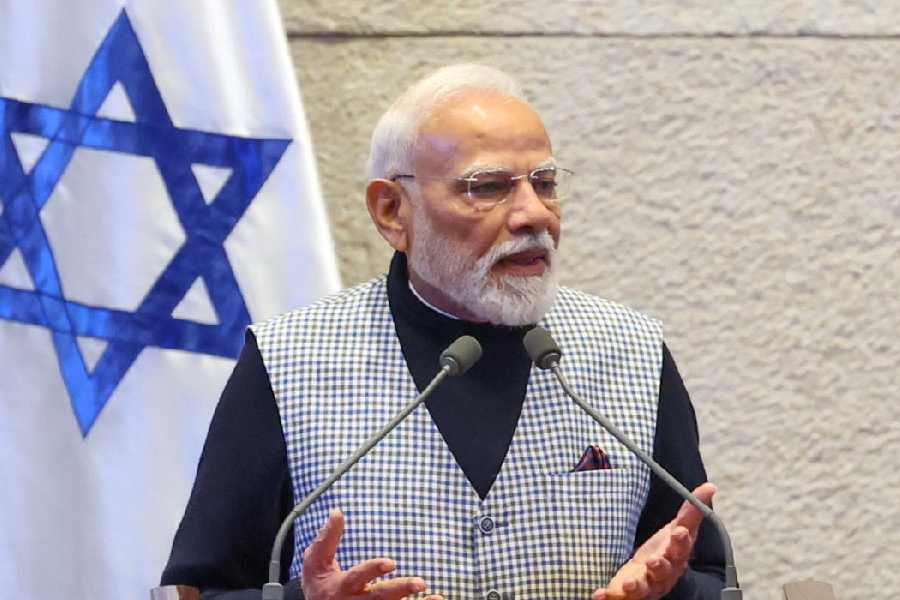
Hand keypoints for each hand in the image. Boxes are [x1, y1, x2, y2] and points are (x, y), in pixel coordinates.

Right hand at [301, 509, 442, 599]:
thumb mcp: (315, 562)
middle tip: (420, 583)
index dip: (374, 570)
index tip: (392, 562)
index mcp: (341, 587)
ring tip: (435, 598)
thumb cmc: (318, 585)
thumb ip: (327, 538)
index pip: (358, 577)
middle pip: (379, 598)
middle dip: (399, 590)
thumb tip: (337, 512)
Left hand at [592, 483, 715, 599]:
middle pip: (663, 572)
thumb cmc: (667, 549)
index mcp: (676, 556)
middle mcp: (663, 574)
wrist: (652, 573)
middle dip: (660, 567)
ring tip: (628, 584)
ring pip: (643, 589)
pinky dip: (609, 596)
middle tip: (653, 561)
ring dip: (635, 587)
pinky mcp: (628, 592)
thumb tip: (710, 486)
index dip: (681, 541)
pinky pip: (619, 597)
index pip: (681, 548)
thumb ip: (691, 510)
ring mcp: (646, 585)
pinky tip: (599, 594)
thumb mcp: (679, 528)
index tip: (679, 532)